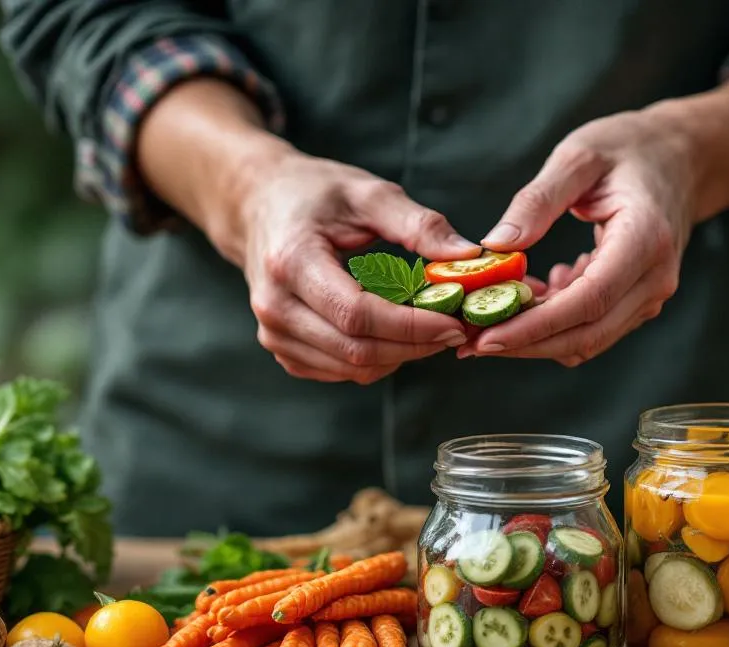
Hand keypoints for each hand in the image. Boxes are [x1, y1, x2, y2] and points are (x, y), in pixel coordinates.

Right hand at [233, 146, 480, 383]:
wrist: (259, 204)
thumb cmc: (315, 193)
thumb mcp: (368, 193)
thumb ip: (419, 224)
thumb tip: (469, 255)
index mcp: (291, 262)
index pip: (357, 314)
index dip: (410, 326)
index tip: (454, 322)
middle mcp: (274, 306)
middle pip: (356, 350)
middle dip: (415, 346)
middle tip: (456, 329)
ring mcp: (274, 333)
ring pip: (351, 368)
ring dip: (401, 356)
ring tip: (433, 329)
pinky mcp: (282, 349)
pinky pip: (340, 371)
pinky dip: (378, 359)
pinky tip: (398, 334)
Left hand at [462, 107, 698, 365]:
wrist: (682, 157)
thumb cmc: (630, 148)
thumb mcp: (578, 156)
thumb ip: (537, 201)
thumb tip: (495, 245)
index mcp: (645, 238)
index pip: (589, 300)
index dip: (535, 326)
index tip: (486, 336)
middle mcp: (655, 278)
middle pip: (587, 333)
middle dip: (526, 344)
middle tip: (470, 342)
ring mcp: (651, 294)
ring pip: (589, 339)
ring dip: (537, 338)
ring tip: (488, 318)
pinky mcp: (639, 300)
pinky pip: (594, 326)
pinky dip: (556, 324)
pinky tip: (531, 295)